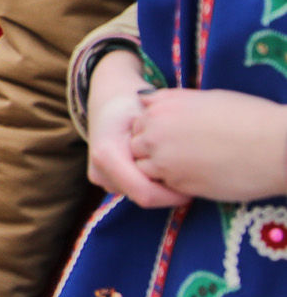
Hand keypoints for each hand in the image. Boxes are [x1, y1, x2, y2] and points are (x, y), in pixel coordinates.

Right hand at [86, 50, 184, 207]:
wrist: (107, 99)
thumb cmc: (131, 103)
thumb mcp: (150, 115)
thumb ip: (162, 139)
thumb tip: (185, 164)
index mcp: (107, 155)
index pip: (145, 193)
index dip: (173, 196)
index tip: (197, 185)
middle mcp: (99, 171)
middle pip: (144, 197)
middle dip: (168, 191)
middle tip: (190, 174)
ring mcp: (100, 178)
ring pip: (140, 195)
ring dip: (160, 186)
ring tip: (174, 165)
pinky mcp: (104, 180)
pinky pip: (134, 189)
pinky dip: (151, 182)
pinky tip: (161, 166)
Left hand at [129, 87, 286, 201]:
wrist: (277, 147)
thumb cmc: (250, 117)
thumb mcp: (206, 98)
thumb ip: (172, 101)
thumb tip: (145, 99)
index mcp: (163, 105)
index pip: (139, 120)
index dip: (154, 129)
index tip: (173, 134)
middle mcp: (156, 131)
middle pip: (135, 144)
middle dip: (151, 149)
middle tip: (180, 153)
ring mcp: (164, 160)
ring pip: (143, 168)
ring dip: (159, 169)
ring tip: (189, 166)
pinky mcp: (177, 185)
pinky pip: (163, 186)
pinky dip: (173, 184)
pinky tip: (198, 178)